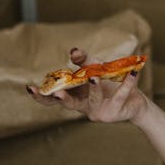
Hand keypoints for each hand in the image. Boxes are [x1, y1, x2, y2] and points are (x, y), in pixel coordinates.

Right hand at [27, 46, 147, 124]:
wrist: (134, 101)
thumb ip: (85, 61)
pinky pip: (120, 95)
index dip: (42, 95)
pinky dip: (127, 84)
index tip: (30, 88)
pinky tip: (133, 73)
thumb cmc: (110, 84)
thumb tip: (74, 52)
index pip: (53, 98)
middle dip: (61, 99)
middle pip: (68, 104)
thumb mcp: (96, 68)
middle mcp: (83, 106)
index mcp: (74, 96)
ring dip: (94, 88)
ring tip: (94, 77)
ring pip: (94, 98)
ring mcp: (98, 111)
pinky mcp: (115, 111)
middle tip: (55, 94)